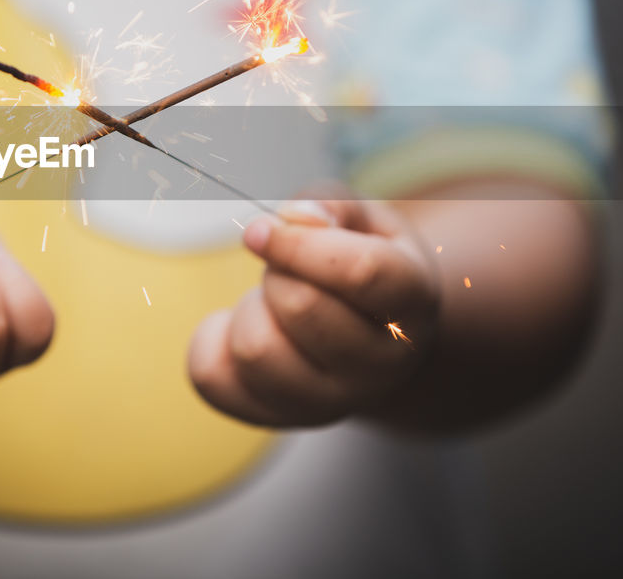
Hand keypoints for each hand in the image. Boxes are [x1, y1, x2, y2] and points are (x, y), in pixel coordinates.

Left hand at [188, 195, 440, 426]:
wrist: (372, 337)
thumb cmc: (363, 264)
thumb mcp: (362, 218)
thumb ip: (329, 205)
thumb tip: (296, 219)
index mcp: (411, 302)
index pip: (359, 272)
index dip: (297, 243)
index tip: (260, 230)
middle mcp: (381, 365)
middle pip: (300, 309)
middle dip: (277, 273)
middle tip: (284, 271)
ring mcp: (330, 403)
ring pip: (255, 350)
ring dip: (249, 310)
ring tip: (272, 304)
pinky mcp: (275, 417)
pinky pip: (211, 377)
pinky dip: (212, 341)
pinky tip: (244, 327)